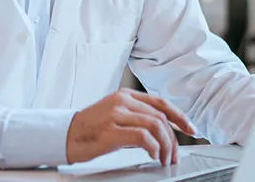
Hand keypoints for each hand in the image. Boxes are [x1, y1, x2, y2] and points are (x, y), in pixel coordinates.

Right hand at [66, 88, 197, 166]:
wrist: (64, 136)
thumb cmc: (89, 130)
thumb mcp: (115, 116)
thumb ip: (136, 118)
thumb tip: (162, 132)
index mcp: (124, 95)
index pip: (160, 102)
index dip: (179, 116)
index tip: (190, 129)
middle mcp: (122, 101)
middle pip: (160, 117)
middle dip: (173, 138)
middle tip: (175, 154)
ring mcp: (116, 114)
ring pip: (155, 126)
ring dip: (165, 146)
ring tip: (165, 158)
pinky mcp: (111, 130)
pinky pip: (143, 137)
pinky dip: (153, 148)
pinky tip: (153, 156)